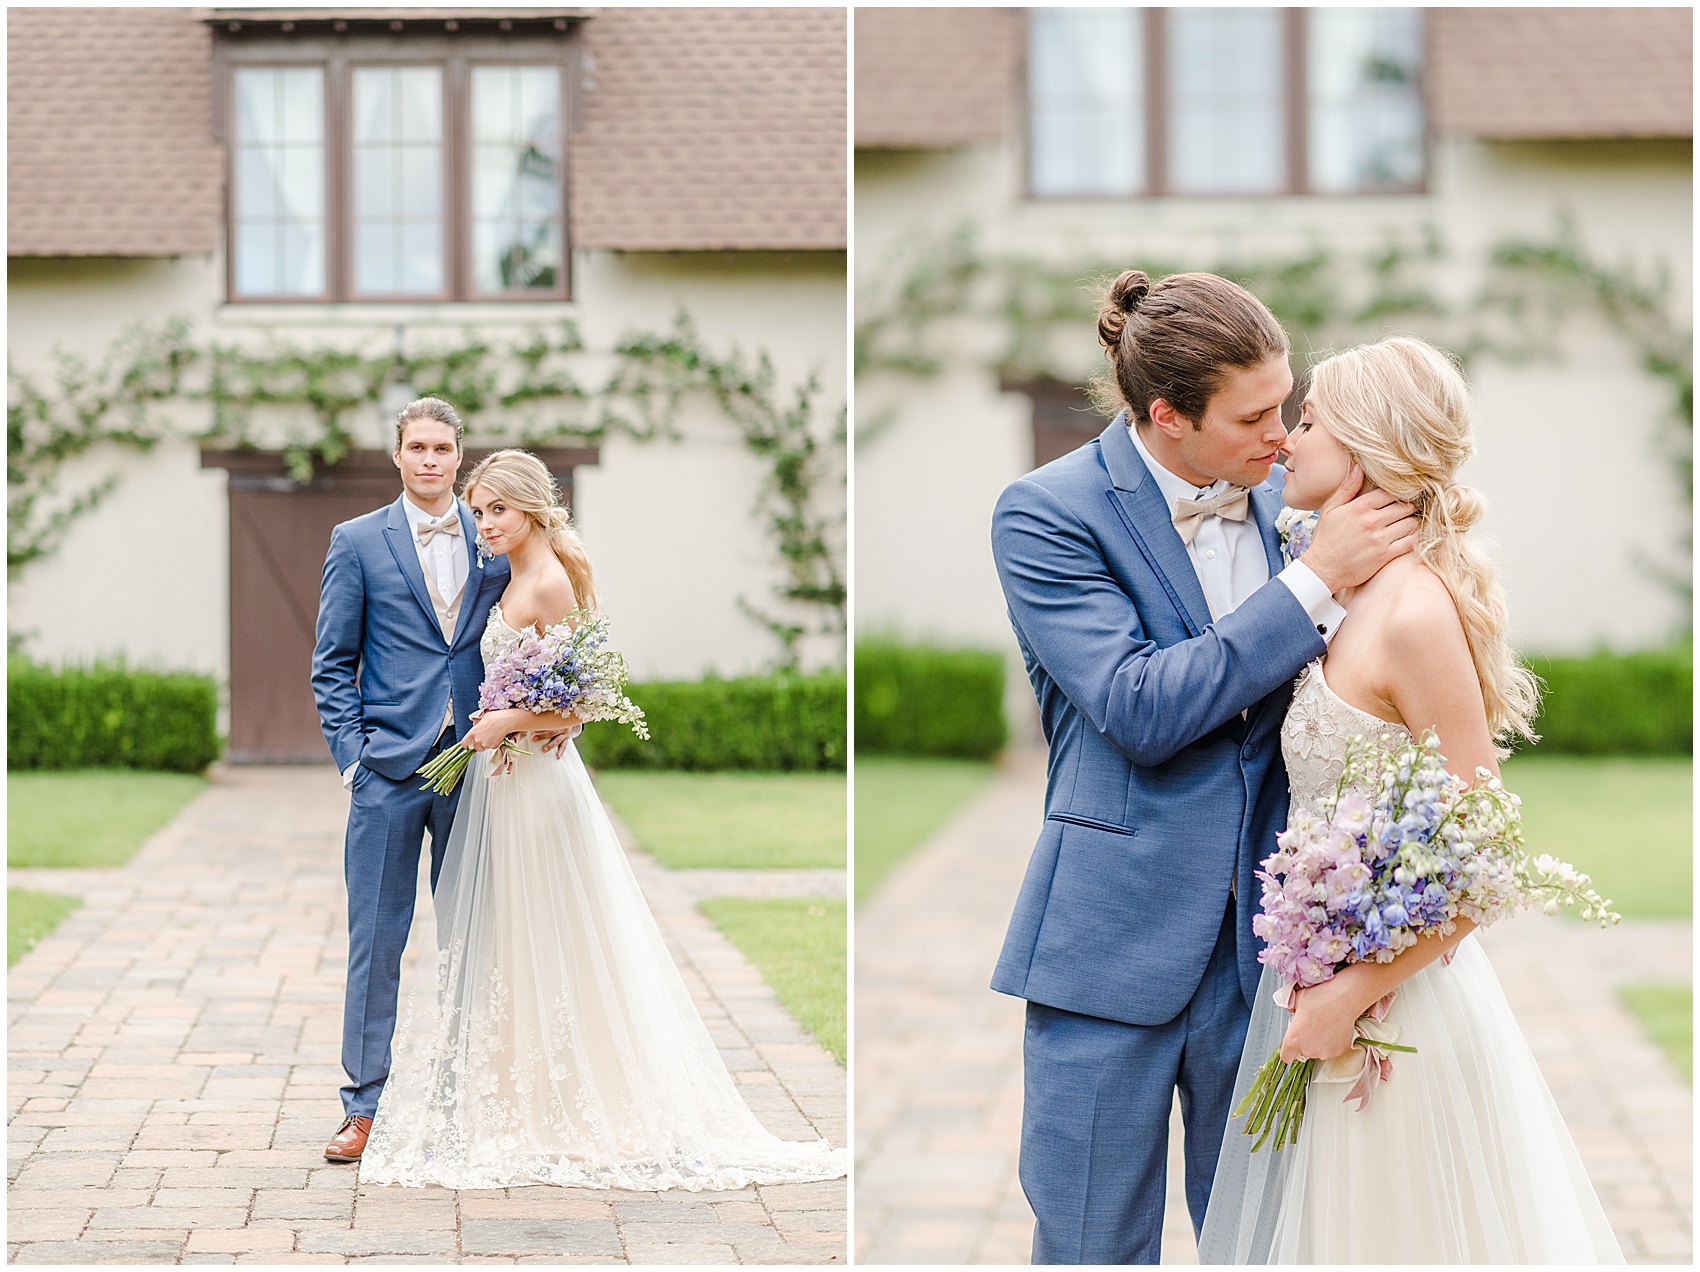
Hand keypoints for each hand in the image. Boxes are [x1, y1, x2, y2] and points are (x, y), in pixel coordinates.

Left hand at [461, 709, 521, 752]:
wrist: (505, 721)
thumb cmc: (494, 718)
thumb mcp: (482, 718)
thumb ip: (476, 725)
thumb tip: (475, 727)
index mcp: (473, 732)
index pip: (464, 743)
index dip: (466, 744)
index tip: (468, 744)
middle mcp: (477, 740)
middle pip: (475, 748)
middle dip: (479, 744)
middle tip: (484, 738)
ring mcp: (485, 744)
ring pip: (484, 748)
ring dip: (486, 744)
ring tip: (491, 736)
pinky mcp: (492, 746)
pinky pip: (491, 747)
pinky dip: (494, 744)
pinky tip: (496, 736)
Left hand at [529, 716, 583, 758]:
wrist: (571, 719)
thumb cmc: (558, 718)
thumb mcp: (553, 716)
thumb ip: (544, 718)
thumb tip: (530, 720)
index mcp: (558, 720)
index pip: (548, 722)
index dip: (540, 725)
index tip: (531, 726)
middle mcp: (562, 727)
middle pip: (552, 731)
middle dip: (542, 735)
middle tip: (533, 738)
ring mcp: (565, 733)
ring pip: (557, 740)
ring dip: (550, 745)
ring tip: (543, 750)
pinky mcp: (567, 739)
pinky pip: (564, 746)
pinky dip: (560, 751)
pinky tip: (557, 757)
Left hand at [1279, 976, 1360, 1063]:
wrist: (1343, 1001)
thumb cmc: (1321, 1000)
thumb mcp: (1298, 999)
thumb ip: (1291, 1008)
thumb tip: (1293, 1009)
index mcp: (1293, 1039)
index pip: (1286, 1056)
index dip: (1288, 1051)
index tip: (1291, 1046)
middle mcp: (1308, 1050)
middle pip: (1303, 1051)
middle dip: (1305, 1041)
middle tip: (1311, 1026)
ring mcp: (1324, 1052)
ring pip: (1318, 1050)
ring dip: (1319, 1042)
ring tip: (1324, 1025)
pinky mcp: (1338, 1051)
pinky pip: (1332, 1048)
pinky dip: (1332, 1042)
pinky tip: (1333, 1028)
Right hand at [1298, 465, 1419, 593]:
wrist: (1321, 568)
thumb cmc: (1325, 538)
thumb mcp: (1330, 509)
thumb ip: (1347, 488)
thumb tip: (1359, 467)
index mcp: (1360, 507)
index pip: (1390, 492)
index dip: (1398, 493)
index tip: (1400, 496)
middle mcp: (1372, 521)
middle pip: (1404, 507)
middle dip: (1408, 507)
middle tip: (1408, 510)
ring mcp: (1380, 539)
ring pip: (1410, 523)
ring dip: (1412, 522)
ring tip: (1408, 523)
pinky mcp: (1385, 555)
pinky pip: (1410, 542)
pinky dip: (1413, 538)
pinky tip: (1408, 537)